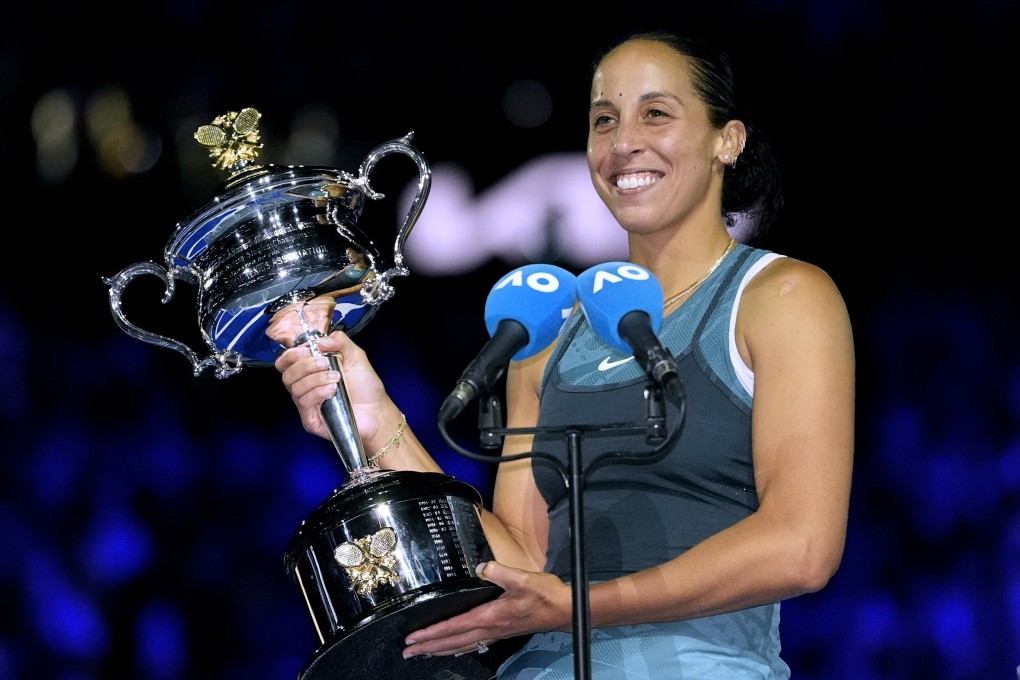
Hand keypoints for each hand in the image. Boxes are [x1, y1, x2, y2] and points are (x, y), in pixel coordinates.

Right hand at [274, 331, 392, 442]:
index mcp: (311, 371)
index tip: (306, 350)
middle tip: (324, 363)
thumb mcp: (356, 356)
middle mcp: (306, 387)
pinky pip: (303, 402)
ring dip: (316, 379)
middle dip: (305, 365)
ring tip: (336, 378)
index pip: (286, 362)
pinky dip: (317, 392)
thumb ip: (340, 341)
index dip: (291, 355)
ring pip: (295, 388)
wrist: (377, 411)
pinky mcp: (310, 419)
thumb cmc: (366, 387)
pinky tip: (333, 390)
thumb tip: (320, 340)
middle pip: (286, 374)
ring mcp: (307, 404)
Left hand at [402, 561, 572, 658]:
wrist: (564, 610)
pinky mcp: (502, 632)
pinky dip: (458, 648)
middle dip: (428, 646)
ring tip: (422, 653)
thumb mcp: (522, 577)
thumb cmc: (544, 594)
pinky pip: (473, 644)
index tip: (412, 638)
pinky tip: (453, 650)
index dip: (430, 633)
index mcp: (489, 616)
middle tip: (407, 652)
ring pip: (461, 645)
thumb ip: (499, 571)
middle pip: (452, 641)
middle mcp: (489, 629)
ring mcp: (495, 633)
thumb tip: (480, 567)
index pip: (453, 627)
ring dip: (440, 650)